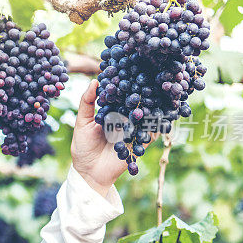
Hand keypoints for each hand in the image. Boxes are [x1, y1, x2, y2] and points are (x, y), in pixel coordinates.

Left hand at [70, 80, 155, 197]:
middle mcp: (122, 119)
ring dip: (150, 107)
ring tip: (156, 95)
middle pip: (134, 104)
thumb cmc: (82, 146)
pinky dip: (156, 126)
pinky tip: (161, 117)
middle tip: (147, 80)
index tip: (128, 70)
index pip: (119, 95)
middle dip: (140, 93)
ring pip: (144, 117)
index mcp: (110, 112)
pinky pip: (150, 133)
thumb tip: (94, 81)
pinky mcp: (139, 144)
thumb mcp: (81, 122)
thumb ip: (87, 103)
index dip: (123, 85)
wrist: (88, 172)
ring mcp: (132, 131)